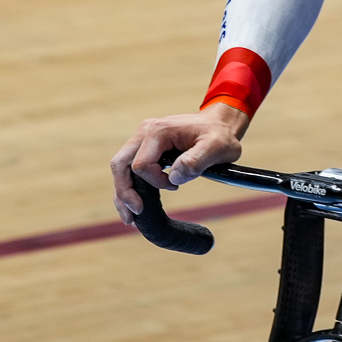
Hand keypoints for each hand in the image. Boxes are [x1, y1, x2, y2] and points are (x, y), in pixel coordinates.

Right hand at [112, 102, 248, 220]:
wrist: (220, 124)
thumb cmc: (220, 135)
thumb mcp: (217, 147)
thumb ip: (196, 161)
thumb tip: (174, 178)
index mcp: (159, 131)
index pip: (142, 164)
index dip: (155, 182)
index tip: (175, 187)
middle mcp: (145, 132)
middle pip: (121, 164)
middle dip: (124, 192)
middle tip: (134, 216)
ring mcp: (143, 138)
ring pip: (120, 167)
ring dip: (122, 192)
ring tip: (129, 218)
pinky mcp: (145, 147)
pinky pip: (129, 167)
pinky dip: (128, 186)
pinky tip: (132, 205)